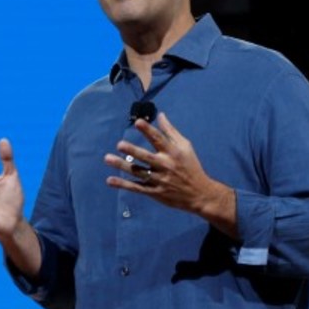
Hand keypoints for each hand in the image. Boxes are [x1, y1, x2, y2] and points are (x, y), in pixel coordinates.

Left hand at [104, 113, 237, 235]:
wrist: (200, 194)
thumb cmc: (191, 166)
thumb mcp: (185, 147)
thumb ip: (171, 131)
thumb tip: (160, 115)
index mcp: (172, 152)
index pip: (159, 139)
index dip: (148, 130)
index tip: (138, 122)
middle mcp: (165, 165)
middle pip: (146, 157)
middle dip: (133, 151)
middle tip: (120, 144)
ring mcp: (159, 180)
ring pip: (138, 172)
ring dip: (122, 166)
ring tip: (108, 158)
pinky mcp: (155, 192)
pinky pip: (137, 188)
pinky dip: (123, 184)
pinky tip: (110, 180)